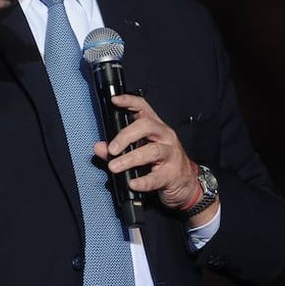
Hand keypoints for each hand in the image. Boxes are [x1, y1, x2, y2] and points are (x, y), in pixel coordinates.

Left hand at [93, 94, 200, 210]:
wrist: (185, 184)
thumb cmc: (161, 163)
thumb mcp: (139, 151)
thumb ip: (117, 149)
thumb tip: (99, 147)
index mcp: (155, 127)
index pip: (143, 107)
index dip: (129, 101)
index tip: (115, 101)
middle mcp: (165, 136)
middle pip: (147, 126)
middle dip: (126, 136)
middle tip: (112, 149)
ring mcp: (171, 154)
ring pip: (152, 151)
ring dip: (130, 158)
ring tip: (114, 166)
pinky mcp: (172, 174)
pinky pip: (156, 177)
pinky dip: (143, 181)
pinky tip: (132, 183)